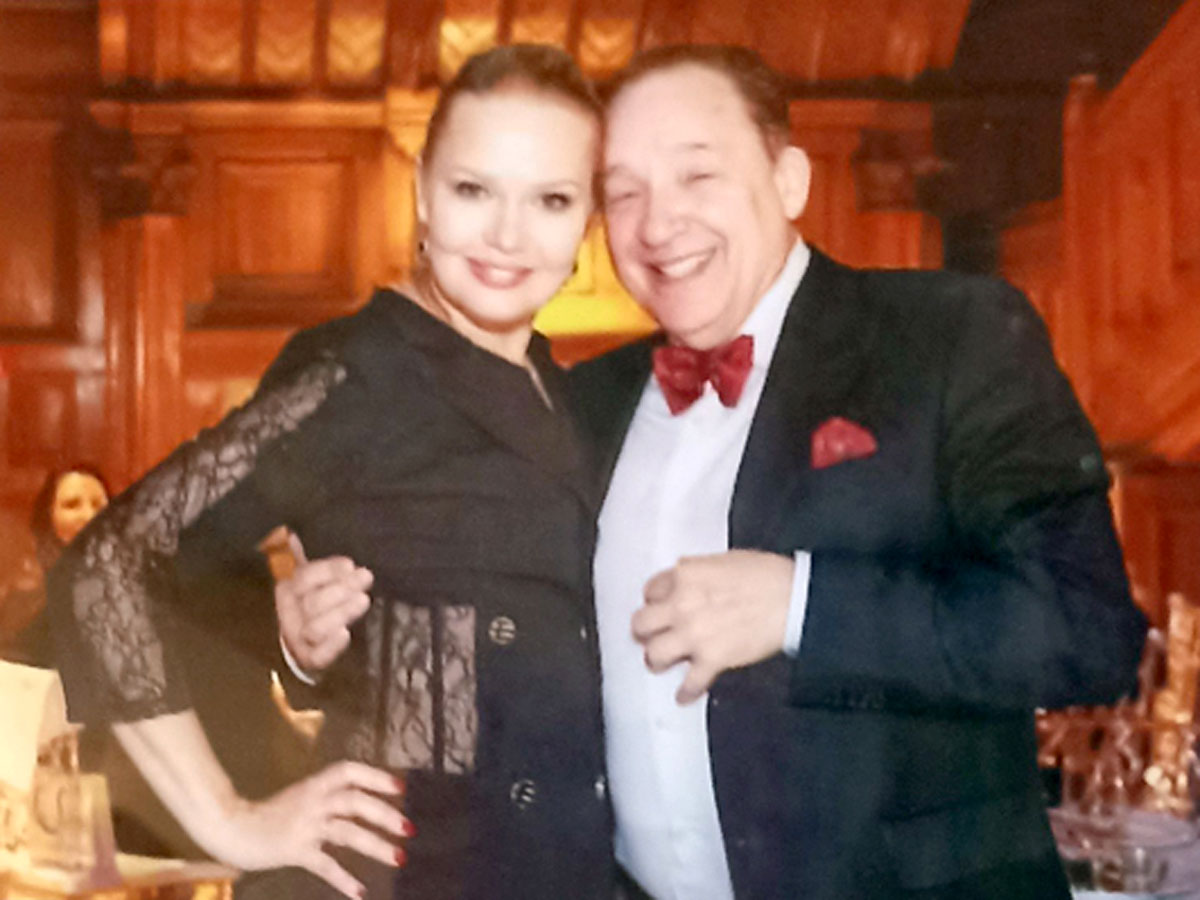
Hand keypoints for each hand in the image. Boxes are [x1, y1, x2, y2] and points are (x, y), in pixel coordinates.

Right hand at [217, 761, 412, 897]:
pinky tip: (360, 892)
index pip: (349, 771)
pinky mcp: (294, 850)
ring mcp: (304, 826)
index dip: (376, 777)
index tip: (401, 788)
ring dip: (375, 845)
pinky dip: (344, 879)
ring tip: (399, 858)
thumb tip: (365, 806)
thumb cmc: (270, 813)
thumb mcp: (302, 797)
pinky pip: (324, 865)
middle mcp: (313, 801)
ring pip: (347, 832)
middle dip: (385, 814)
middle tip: (409, 829)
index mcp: (315, 784)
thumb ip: (329, 798)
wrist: (231, 827)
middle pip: (354, 802)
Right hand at [276, 532, 372, 675]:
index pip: (303, 578)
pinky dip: (332, 647)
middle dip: (342, 589)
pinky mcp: (311, 659)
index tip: (350, 565)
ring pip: (316, 628)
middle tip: (366, 577)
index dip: (327, 570)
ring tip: (363, 600)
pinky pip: (319, 656)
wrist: (298, 644)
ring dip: (341, 612)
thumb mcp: (303, 578)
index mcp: (287, 590)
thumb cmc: (307, 603)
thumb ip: (297, 556)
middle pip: (313, 602)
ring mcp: (299, 639)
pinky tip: (346, 634)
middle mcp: (289, 615)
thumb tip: (290, 532)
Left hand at [634, 550, 793, 703]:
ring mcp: (694, 634)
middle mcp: (682, 604)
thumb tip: (688, 583)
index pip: (650, 589)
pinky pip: (689, 683)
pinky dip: (687, 692)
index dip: (654, 600)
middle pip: (641, 623)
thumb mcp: (723, 560)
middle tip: (650, 635)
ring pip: (654, 654)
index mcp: (685, 575)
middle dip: (644, 630)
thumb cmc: (766, 575)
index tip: (657, 606)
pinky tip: (684, 695)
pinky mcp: (712, 659)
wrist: (793, 598)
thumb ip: (697, 573)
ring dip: (657, 659)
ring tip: (661, 662)